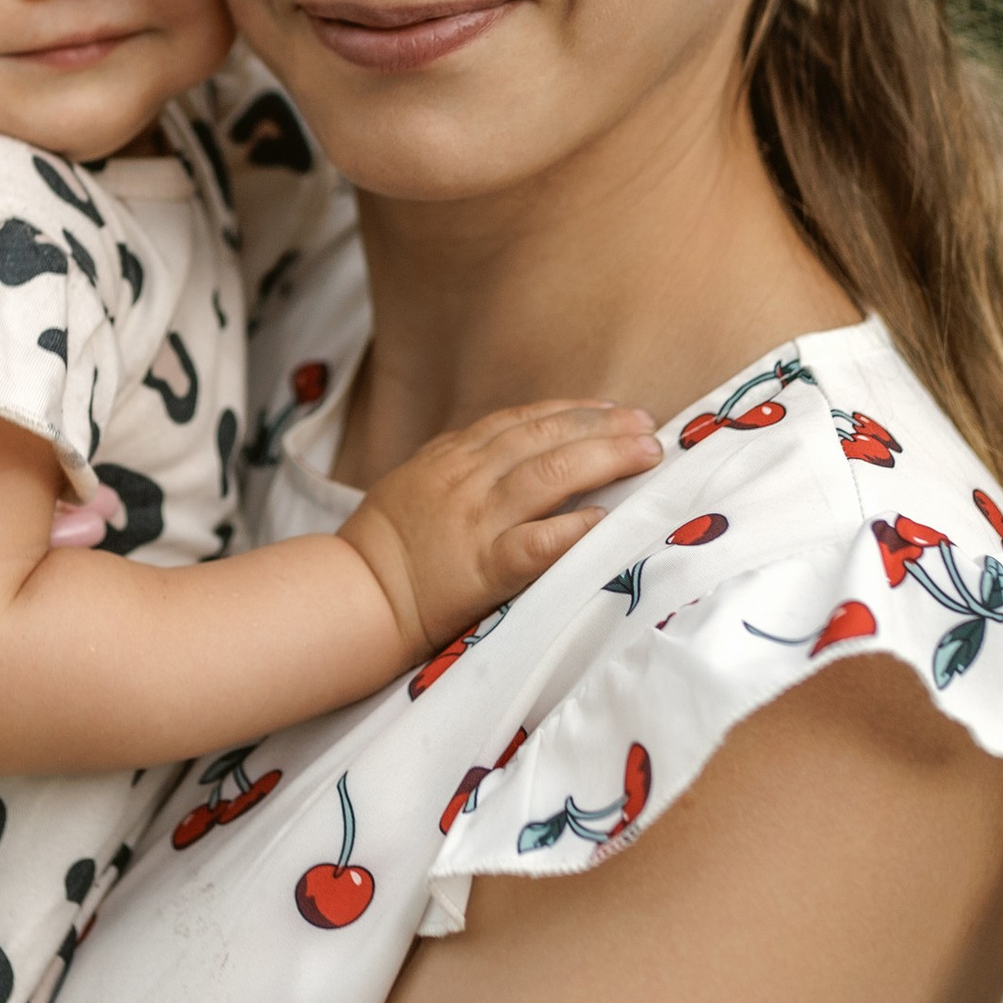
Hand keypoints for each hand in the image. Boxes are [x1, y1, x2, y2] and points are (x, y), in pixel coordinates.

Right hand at [339, 401, 661, 657]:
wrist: (355, 592)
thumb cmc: (385, 543)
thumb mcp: (417, 480)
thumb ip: (463, 463)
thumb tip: (518, 452)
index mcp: (451, 456)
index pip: (522, 420)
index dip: (572, 411)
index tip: (612, 410)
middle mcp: (467, 479)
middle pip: (545, 438)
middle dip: (602, 428)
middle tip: (647, 426)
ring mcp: (476, 521)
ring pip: (548, 475)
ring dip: (603, 460)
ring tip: (645, 455)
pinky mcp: (482, 569)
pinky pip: (535, 544)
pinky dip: (572, 529)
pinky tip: (605, 522)